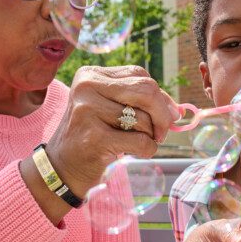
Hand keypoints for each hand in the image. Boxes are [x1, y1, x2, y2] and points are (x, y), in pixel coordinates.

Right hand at [44, 66, 180, 196]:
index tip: (166, 115)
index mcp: (91, 74)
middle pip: (147, 91)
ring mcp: (88, 111)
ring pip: (144, 120)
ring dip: (150, 136)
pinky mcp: (95, 138)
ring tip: (133, 142)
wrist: (63, 167)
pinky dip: (146, 150)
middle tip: (161, 133)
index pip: (140, 75)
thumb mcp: (112, 109)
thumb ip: (143, 101)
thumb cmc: (95, 135)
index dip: (160, 97)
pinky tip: (131, 153)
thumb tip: (177, 110)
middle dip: (162, 116)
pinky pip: (141, 142)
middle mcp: (87, 87)